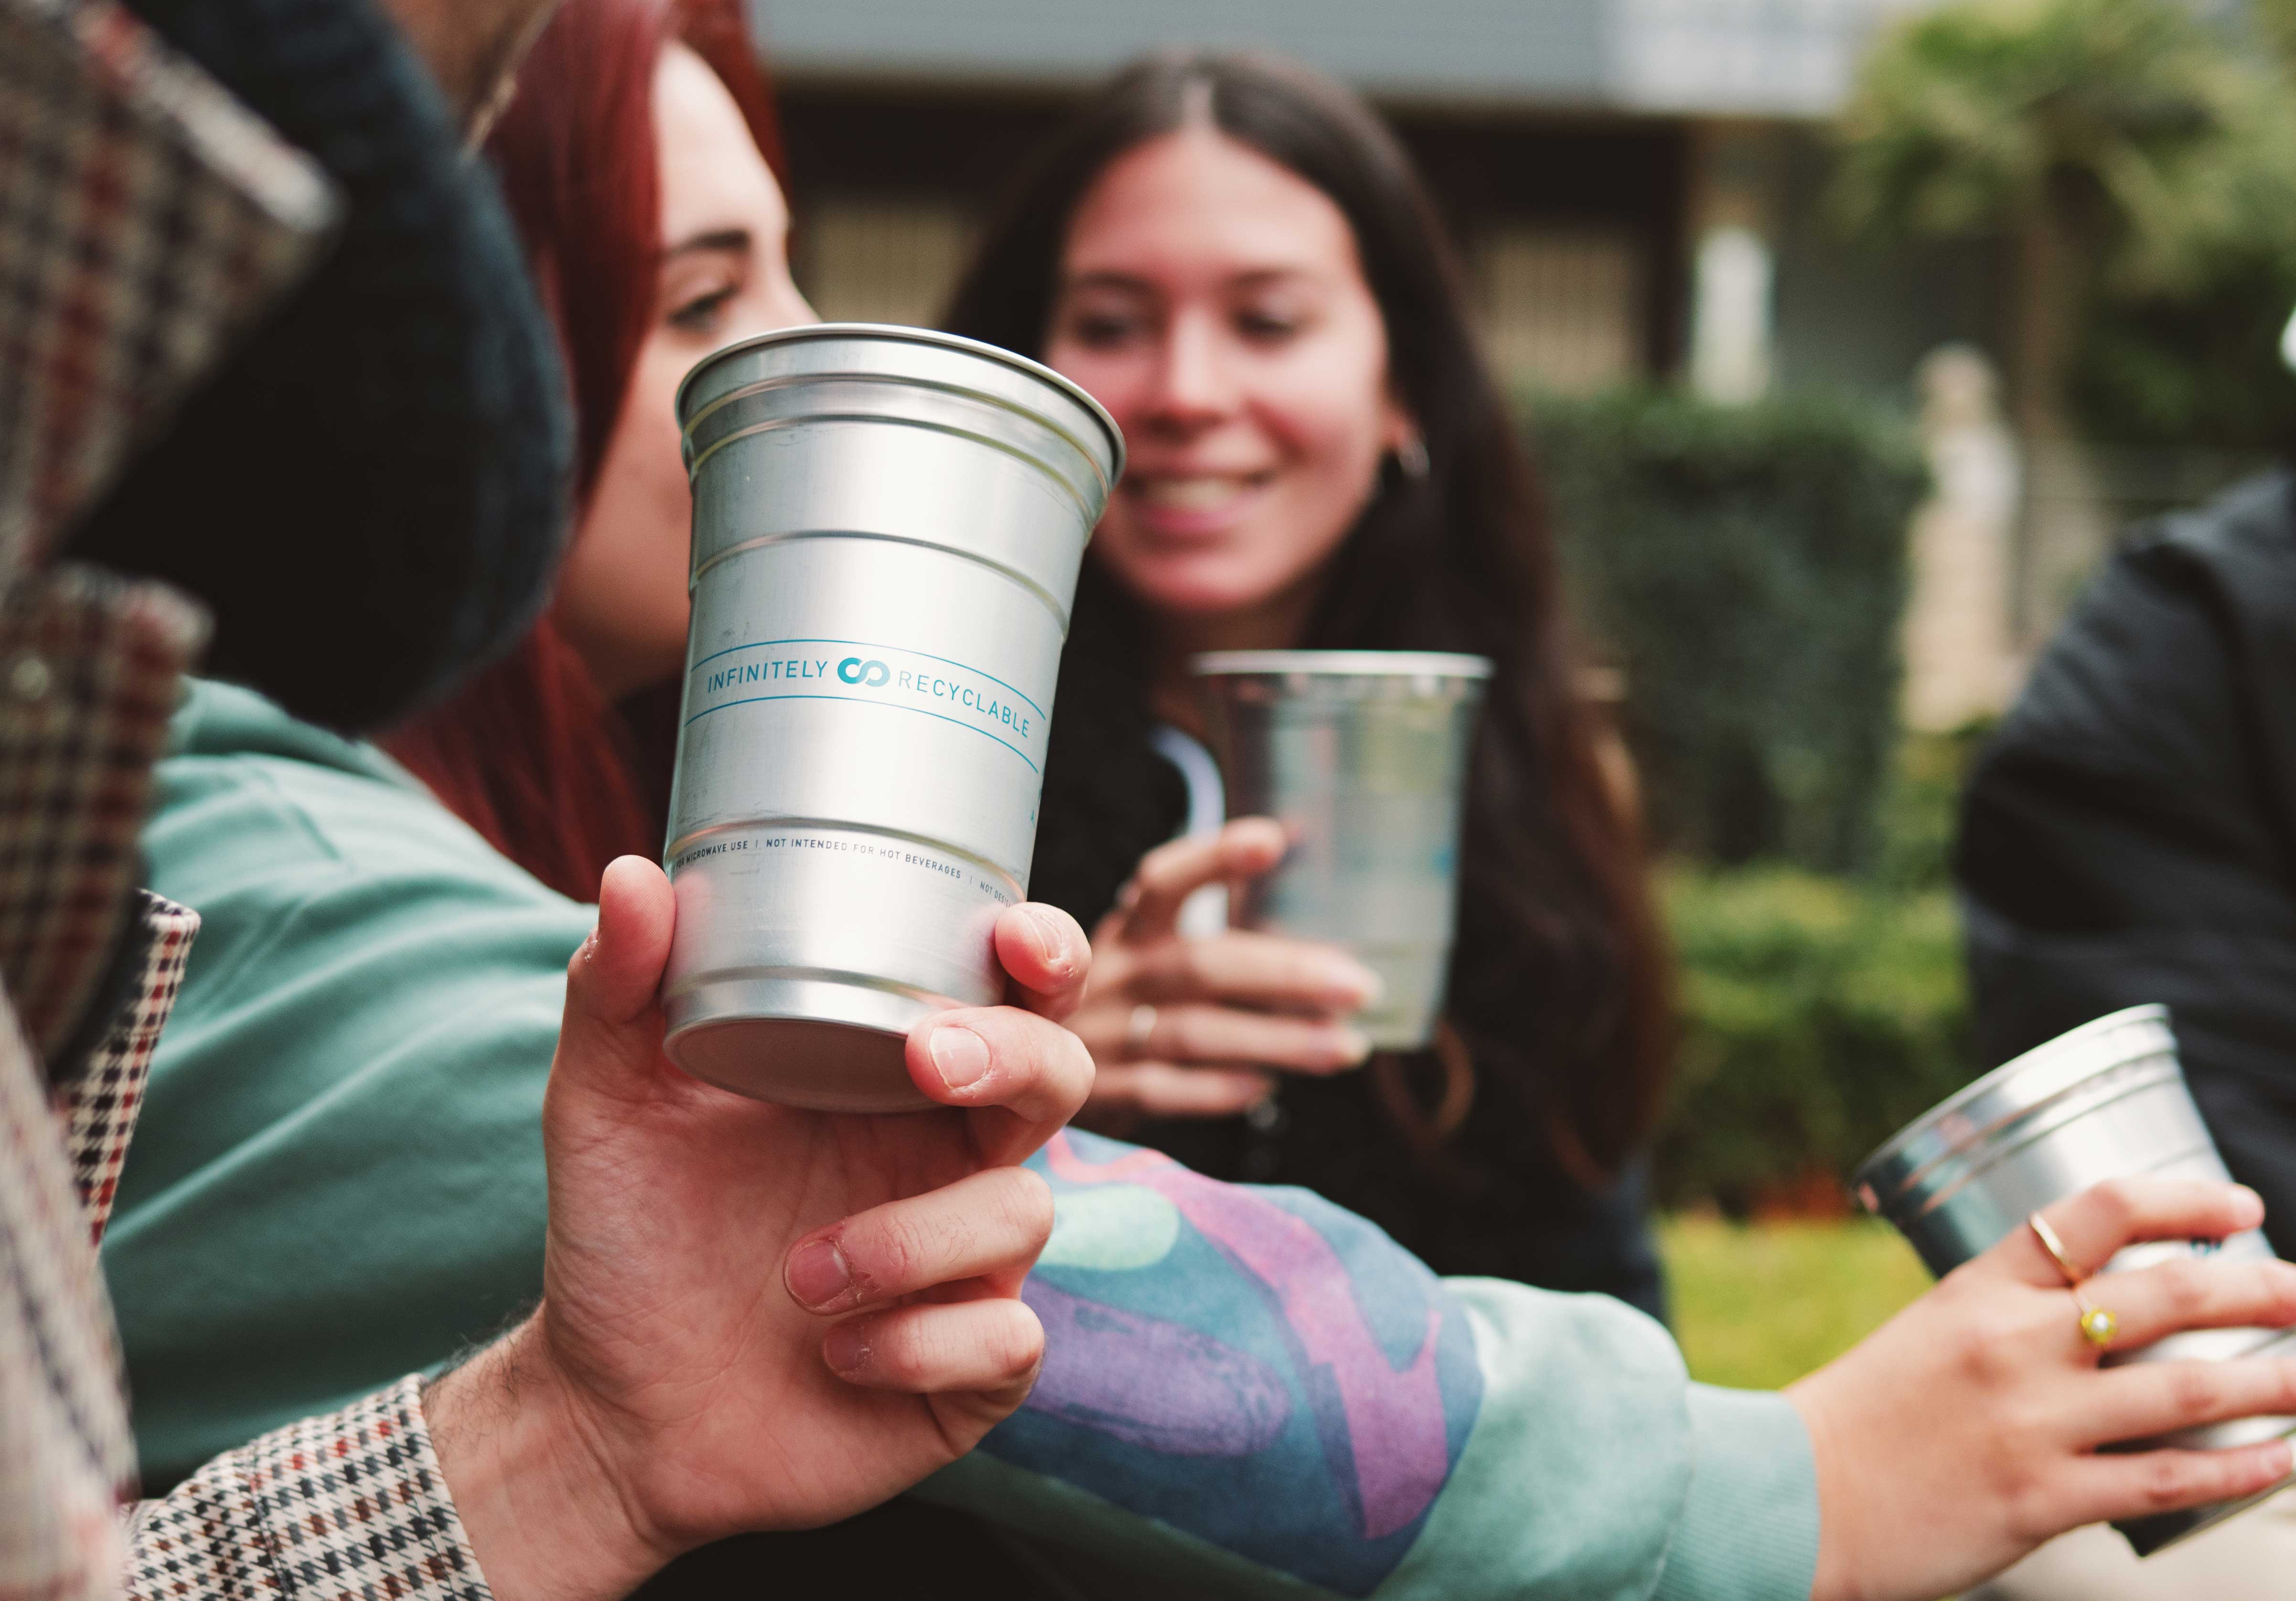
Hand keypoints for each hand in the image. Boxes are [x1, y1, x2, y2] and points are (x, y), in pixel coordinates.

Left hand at [427, 856, 1094, 1600]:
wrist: (608, 1410)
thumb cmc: (627, 1239)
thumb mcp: (606, 1104)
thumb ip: (617, 988)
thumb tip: (632, 873)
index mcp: (888, 1078)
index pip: (1004, 993)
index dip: (1042, 955)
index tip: (1017, 939)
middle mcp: (945, 1161)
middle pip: (1056, 1076)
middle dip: (1014, 1057)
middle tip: (926, 1063)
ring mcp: (968, 1266)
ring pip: (1022, 1213)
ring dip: (909, 1238)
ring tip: (801, 1276)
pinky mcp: (971, 1369)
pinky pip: (1008, 1339)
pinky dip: (918, 1344)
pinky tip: (835, 1355)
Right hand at [1068, 818, 1380, 1129]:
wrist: (1028, 1073)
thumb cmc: (1119, 1009)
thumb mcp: (1145, 958)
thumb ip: (1212, 942)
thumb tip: (1315, 912)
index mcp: (1125, 931)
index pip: (1162, 882)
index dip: (1213, 859)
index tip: (1272, 840)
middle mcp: (1108, 975)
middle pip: (1203, 966)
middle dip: (1288, 975)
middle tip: (1360, 986)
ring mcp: (1099, 1034)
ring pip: (1196, 1033)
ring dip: (1278, 1041)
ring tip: (1345, 1047)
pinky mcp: (1094, 1093)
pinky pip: (1164, 1091)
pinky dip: (1219, 1090)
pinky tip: (1266, 1088)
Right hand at [1789, 1178, 2295, 1600]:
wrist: (1797, 1495)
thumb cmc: (1866, 1417)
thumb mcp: (1930, 1334)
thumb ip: (2013, 1320)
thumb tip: (2117, 1323)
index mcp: (1979, 1288)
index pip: (2097, 1213)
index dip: (2184, 1201)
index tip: (2244, 1210)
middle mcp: (2013, 1342)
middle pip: (2166, 1295)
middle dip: (2262, 1291)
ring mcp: (2031, 1421)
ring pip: (2188, 1388)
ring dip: (2275, 1382)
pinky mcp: (2042, 1498)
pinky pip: (2166, 1478)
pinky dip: (2238, 1469)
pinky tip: (2281, 1462)